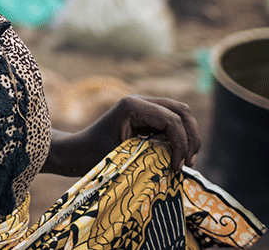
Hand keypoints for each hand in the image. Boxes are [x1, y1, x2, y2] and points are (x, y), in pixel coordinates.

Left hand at [45, 95, 200, 176]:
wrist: (77, 151)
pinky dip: (181, 137)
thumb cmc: (94, 155)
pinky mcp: (146, 116)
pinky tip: (178, 156)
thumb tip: (179, 163)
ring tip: (187, 161)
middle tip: (189, 163)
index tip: (177, 168)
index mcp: (132, 105)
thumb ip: (152, 153)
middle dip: (191, 136)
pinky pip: (172, 122)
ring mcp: (144, 106)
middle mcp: (140, 100)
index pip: (171, 119)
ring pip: (180, 114)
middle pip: (182, 110)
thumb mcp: (122, 154)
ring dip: (189, 136)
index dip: (181, 143)